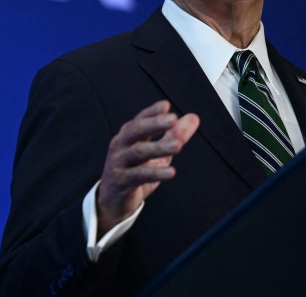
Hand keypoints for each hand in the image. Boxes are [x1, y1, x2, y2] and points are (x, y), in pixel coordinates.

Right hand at [96, 100, 199, 237]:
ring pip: (139, 152)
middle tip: (172, 119)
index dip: (152, 112)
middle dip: (154, 124)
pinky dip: (155, 173)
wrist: (112, 200)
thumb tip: (193, 118)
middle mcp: (121, 146)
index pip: (140, 119)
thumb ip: (174, 135)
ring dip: (158, 147)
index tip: (166, 105)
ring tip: (177, 145)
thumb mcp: (157, 153)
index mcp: (128, 136)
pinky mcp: (121, 180)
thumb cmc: (135, 172)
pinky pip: (139, 175)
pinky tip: (171, 172)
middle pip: (136, 131)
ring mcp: (119, 162)